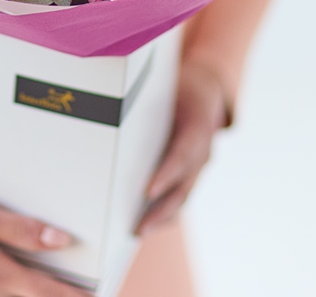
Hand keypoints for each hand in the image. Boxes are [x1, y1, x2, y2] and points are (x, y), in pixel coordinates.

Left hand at [136, 60, 227, 235]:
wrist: (206, 90)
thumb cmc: (178, 86)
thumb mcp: (166, 83)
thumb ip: (146, 97)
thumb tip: (109, 101)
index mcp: (198, 125)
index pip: (184, 153)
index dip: (167, 173)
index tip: (148, 190)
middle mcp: (203, 150)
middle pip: (184, 186)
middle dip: (161, 209)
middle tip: (138, 228)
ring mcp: (200, 165)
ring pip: (183, 196)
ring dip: (162, 217)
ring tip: (137, 233)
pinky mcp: (192, 172)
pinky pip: (180, 195)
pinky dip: (165, 212)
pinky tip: (146, 224)